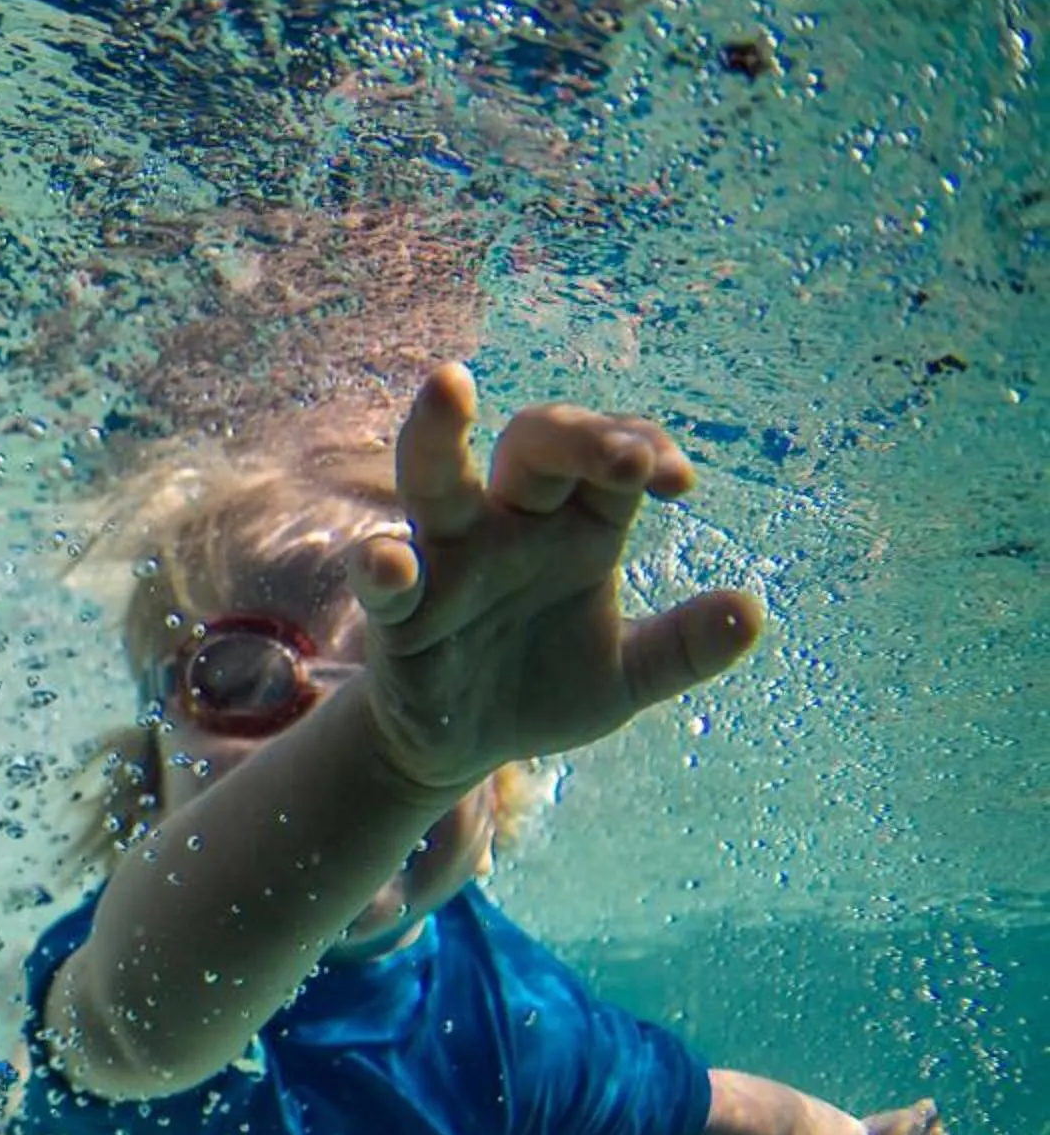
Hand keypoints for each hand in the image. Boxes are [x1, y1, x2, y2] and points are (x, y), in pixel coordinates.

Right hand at [351, 365, 764, 799]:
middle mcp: (510, 524)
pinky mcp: (399, 613)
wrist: (456, 748)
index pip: (614, 457)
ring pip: (437, 477)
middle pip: (536, 441)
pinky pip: (386, 578)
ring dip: (439, 432)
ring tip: (450, 386)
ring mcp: (447, 561)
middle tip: (626, 460)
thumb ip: (683, 648)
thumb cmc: (541, 689)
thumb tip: (751, 612)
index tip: (679, 484)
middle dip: (579, 436)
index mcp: (577, 526)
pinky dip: (384, 566)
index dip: (645, 450)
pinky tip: (391, 562)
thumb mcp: (626, 678)